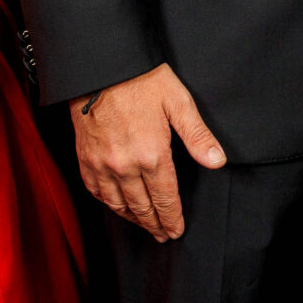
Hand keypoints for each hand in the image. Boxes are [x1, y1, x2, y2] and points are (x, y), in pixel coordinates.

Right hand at [71, 63, 226, 240]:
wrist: (101, 67)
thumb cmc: (142, 80)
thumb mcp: (178, 103)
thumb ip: (197, 136)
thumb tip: (217, 161)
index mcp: (152, 154)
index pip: (165, 198)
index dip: (172, 218)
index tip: (176, 230)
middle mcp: (124, 165)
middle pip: (142, 206)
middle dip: (155, 224)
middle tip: (162, 235)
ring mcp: (101, 164)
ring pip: (118, 203)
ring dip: (132, 219)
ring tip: (143, 227)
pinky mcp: (85, 157)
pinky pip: (96, 190)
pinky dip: (108, 204)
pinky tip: (116, 206)